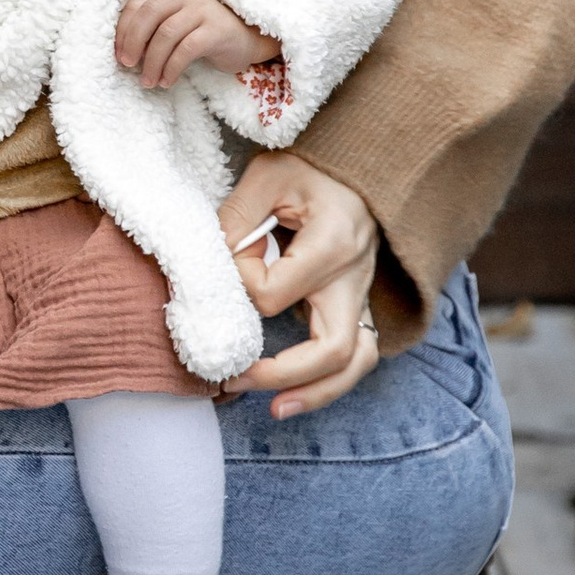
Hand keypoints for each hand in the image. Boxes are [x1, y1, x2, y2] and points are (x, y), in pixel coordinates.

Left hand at [116, 0, 280, 90]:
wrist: (247, 39)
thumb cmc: (203, 34)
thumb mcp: (177, 24)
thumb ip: (153, 29)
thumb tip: (122, 51)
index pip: (137, 4)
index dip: (123, 29)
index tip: (118, 53)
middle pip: (148, 15)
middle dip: (133, 42)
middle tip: (127, 65)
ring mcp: (203, 11)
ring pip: (166, 34)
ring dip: (151, 61)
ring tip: (147, 80)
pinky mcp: (217, 31)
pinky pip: (186, 50)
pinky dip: (171, 68)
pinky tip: (166, 81)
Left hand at [217, 152, 380, 421]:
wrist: (359, 163)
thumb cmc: (311, 166)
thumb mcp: (267, 176)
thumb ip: (236, 219)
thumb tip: (214, 267)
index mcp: (333, 242)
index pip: (275, 293)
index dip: (241, 283)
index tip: (230, 257)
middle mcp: (355, 276)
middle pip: (333, 350)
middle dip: (283, 375)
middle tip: (235, 380)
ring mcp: (361, 294)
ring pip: (355, 363)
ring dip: (316, 393)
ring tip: (275, 410)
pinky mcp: (357, 303)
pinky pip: (355, 355)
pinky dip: (328, 382)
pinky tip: (293, 396)